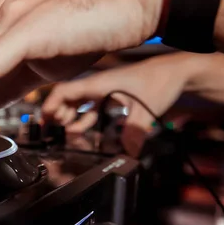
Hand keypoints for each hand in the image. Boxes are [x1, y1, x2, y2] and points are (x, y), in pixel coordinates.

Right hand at [42, 52, 223, 155]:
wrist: (178, 70)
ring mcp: (104, 88)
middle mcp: (97, 84)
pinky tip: (83, 128)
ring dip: (70, 115)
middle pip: (67, 96)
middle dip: (57, 112)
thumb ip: (134, 132)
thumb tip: (128, 154)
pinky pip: (90, 105)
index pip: (66, 91)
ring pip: (77, 101)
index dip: (52, 105)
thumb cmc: (161, 81)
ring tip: (65, 131)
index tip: (45, 120)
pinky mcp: (111, 93)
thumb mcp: (147, 109)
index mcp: (99, 83)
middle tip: (51, 129)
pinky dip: (83, 116)